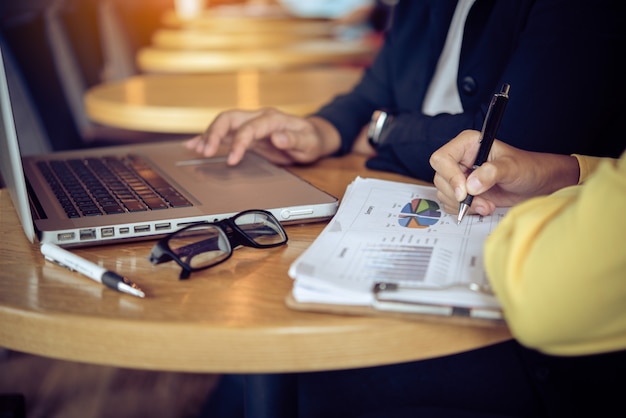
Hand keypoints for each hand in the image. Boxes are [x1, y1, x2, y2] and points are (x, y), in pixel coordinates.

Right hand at [186, 108, 340, 165]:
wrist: (313, 136)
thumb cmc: (311, 140)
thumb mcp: (309, 143)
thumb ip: (293, 139)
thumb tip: (278, 137)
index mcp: (273, 119)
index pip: (249, 128)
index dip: (238, 143)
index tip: (232, 160)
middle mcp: (259, 118)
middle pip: (229, 118)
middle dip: (214, 133)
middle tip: (205, 152)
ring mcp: (251, 124)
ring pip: (224, 124)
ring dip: (209, 135)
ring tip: (196, 149)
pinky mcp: (247, 133)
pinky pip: (225, 132)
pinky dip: (210, 137)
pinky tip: (196, 144)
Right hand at [429, 130, 579, 214]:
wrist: (536, 184)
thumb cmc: (527, 168)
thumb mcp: (512, 167)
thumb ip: (492, 172)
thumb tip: (471, 184)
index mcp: (467, 144)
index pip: (442, 159)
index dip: (450, 176)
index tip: (464, 192)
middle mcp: (459, 159)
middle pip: (441, 179)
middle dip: (460, 196)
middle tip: (482, 202)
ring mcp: (459, 176)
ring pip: (444, 193)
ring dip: (464, 205)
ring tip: (487, 205)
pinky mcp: (463, 191)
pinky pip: (451, 203)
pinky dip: (465, 210)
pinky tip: (484, 206)